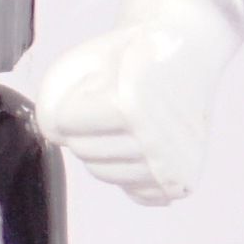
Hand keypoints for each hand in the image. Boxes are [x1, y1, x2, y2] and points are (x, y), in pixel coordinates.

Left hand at [36, 18, 221, 205]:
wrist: (189, 52)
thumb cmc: (134, 54)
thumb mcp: (87, 57)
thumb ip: (54, 93)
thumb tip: (54, 136)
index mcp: (132, 105)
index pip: (66, 121)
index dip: (74, 100)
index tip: (98, 84)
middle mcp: (155, 141)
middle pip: (83, 150)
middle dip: (86, 125)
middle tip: (113, 101)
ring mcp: (171, 166)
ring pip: (103, 172)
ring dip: (106, 147)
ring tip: (130, 120)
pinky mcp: (182, 182)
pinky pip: (133, 191)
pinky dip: (131, 170)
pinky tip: (144, 143)